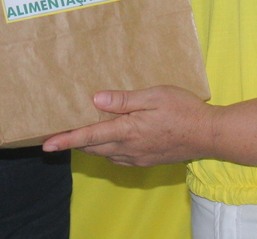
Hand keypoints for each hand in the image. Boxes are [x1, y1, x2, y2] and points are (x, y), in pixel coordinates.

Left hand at [41, 86, 216, 166]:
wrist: (209, 136)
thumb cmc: (184, 109)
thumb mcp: (154, 96)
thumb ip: (124, 100)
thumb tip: (96, 100)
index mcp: (128, 131)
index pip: (90, 136)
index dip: (66, 139)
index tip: (46, 144)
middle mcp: (129, 149)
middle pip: (93, 148)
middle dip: (74, 142)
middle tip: (58, 132)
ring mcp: (137, 158)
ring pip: (105, 154)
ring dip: (91, 145)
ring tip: (81, 132)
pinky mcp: (146, 161)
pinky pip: (118, 158)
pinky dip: (107, 149)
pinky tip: (110, 139)